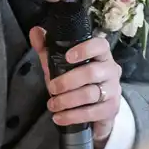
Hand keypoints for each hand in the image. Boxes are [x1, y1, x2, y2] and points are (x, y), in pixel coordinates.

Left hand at [29, 26, 122, 142]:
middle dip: (67, 81)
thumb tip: (35, 31)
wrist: (96, 108)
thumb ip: (47, 48)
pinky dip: (72, 116)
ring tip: (52, 105)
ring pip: (91, 94)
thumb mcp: (60, 64)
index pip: (100, 45)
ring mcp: (113, 90)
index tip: (68, 56)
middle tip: (51, 88)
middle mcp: (111, 70)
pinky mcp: (111, 109)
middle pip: (92, 73)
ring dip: (67, 101)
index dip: (85, 49)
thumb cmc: (76, 80)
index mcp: (100, 55)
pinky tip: (59, 117)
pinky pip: (93, 112)